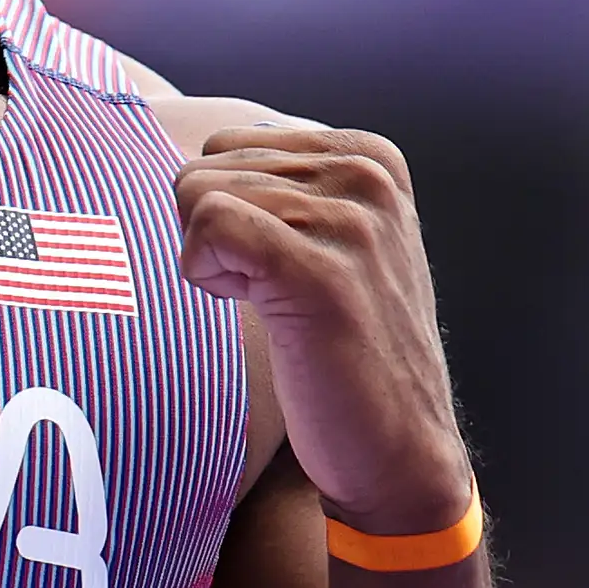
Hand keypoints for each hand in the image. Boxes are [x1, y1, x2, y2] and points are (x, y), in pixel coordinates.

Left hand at [175, 126, 472, 540]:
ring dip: (211, 261)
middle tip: (270, 292)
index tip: (272, 263)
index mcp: (369, 157)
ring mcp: (350, 220)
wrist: (397, 444)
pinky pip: (210, 224)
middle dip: (212, 233)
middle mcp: (366, 175)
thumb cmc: (343, 348)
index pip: (227, 142)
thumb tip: (191, 154)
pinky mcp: (321, 272)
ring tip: (273, 306)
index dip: (224, 209)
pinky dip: (204, 271)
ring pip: (199, 193)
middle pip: (206, 165)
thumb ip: (284, 187)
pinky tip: (247, 306)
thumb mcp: (333, 240)